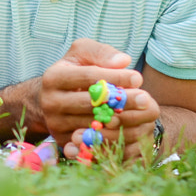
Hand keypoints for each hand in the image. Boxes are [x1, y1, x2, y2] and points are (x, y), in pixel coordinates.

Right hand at [40, 39, 157, 159]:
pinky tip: (130, 131)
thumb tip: (123, 61)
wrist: (52, 99)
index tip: (138, 77)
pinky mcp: (63, 141)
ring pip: (93, 125)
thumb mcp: (82, 54)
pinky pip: (92, 143)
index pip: (88, 76)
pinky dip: (112, 139)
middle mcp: (50, 102)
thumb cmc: (73, 71)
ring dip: (122, 121)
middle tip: (145, 98)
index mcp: (53, 77)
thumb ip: (101, 53)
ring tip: (143, 114)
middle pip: (91, 103)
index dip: (115, 77)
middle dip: (121, 101)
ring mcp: (56, 124)